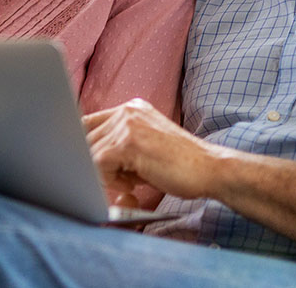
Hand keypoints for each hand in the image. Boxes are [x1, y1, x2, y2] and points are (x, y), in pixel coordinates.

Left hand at [83, 98, 222, 201]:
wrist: (211, 169)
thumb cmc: (181, 167)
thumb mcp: (145, 148)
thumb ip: (119, 147)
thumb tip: (86, 160)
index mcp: (132, 109)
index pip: (88, 123)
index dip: (84, 147)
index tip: (90, 167)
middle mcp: (128, 111)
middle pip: (85, 137)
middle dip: (94, 165)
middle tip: (121, 182)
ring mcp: (127, 124)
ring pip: (90, 151)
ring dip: (103, 174)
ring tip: (130, 184)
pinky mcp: (128, 142)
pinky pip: (98, 163)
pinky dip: (109, 180)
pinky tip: (132, 187)